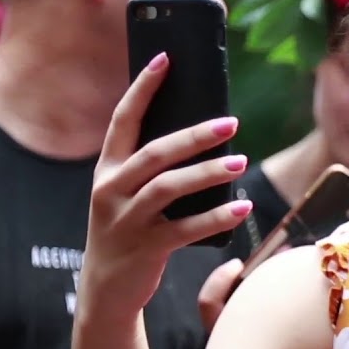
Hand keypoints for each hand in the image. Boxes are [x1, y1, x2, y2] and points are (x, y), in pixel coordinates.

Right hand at [78, 52, 250, 325]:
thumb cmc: (131, 230)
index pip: (124, 120)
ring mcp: (125, 220)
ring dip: (207, 173)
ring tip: (241, 163)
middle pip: (154, 153)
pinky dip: (215, 218)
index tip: (166, 58)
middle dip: (193, 135)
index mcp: (108, 169)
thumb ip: (156, 167)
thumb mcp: (132, 194)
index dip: (143, 88)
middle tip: (231, 122)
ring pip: (167, 188)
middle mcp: (111, 190)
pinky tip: (241, 209)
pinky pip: (183, 229)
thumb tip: (205, 132)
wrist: (107, 290)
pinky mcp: (143, 249)